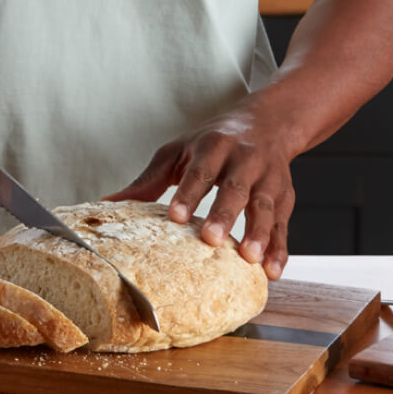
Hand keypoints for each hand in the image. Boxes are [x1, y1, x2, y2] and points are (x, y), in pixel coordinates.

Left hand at [104, 107, 296, 279]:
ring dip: (259, 233)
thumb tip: (107, 203)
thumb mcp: (179, 152)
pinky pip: (284, 224)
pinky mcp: (285, 197)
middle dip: (224, 213)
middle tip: (211, 239)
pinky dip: (280, 248)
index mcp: (214, 146)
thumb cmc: (214, 142)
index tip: (175, 216)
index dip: (188, 193)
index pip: (199, 171)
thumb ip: (149, 181)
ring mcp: (268, 178)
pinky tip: (272, 271)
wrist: (267, 122)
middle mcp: (244, 160)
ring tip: (248, 258)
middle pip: (235, 188)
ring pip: (265, 206)